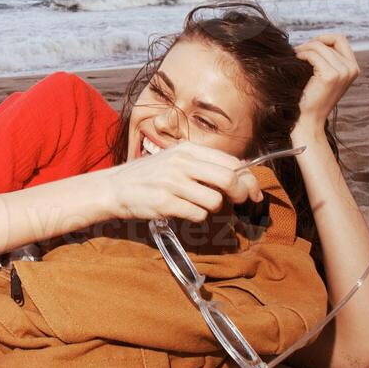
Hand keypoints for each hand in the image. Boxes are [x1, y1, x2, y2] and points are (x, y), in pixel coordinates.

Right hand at [99, 141, 260, 223]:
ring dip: (214, 209)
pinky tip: (183, 211)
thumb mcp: (176, 160)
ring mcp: (173, 183)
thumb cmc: (150, 176)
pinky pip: (197, 215)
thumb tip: (240, 176)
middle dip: (241, 194)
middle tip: (240, 203)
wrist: (115, 187)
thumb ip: (204, 165)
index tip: (254, 192)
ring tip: (198, 205)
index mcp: (187, 150)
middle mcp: (182, 163)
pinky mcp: (165, 203)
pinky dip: (197, 217)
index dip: (249, 179)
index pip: (231, 162)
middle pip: (229, 179)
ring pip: (214, 201)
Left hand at [294, 33, 359, 139]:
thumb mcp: (326, 76)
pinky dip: (301, 55)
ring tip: (294, 57)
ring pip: (319, 46)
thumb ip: (328, 59)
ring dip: (303, 49)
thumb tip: (316, 39)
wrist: (308, 120)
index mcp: (353, 68)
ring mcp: (342, 72)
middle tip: (297, 52)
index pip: (340, 39)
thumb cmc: (312, 97)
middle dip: (310, 43)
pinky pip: (312, 54)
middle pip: (329, 41)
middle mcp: (352, 69)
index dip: (323, 38)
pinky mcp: (330, 75)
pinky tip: (295, 61)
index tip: (309, 47)